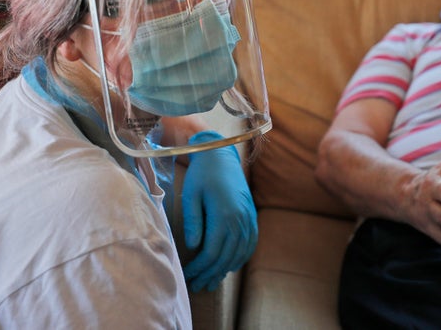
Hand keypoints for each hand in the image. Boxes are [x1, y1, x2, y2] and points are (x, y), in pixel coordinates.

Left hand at [181, 131, 257, 291]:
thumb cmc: (201, 174)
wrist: (220, 156)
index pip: (212, 252)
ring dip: (226, 269)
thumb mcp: (190, 195)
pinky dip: (241, 257)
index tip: (188, 275)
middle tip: (197, 285)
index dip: (200, 268)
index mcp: (224, 215)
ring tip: (212, 281)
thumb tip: (192, 246)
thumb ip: (193, 221)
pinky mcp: (251, 215)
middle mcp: (240, 219)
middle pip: (226, 257)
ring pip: (239, 252)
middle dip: (211, 274)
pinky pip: (250, 242)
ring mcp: (248, 217)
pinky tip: (231, 265)